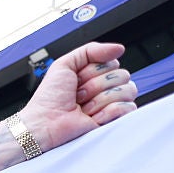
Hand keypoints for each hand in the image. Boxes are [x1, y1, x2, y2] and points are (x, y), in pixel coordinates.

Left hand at [18, 42, 137, 151]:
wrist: (45, 124)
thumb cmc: (49, 99)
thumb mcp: (64, 65)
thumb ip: (90, 51)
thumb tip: (119, 48)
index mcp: (95, 75)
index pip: (113, 62)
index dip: (93, 71)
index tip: (76, 81)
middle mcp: (105, 89)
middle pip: (122, 75)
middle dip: (95, 85)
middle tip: (78, 96)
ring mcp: (110, 105)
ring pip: (128, 90)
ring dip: (100, 99)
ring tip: (83, 108)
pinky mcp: (113, 121)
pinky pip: (128, 108)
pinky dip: (108, 112)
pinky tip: (93, 117)